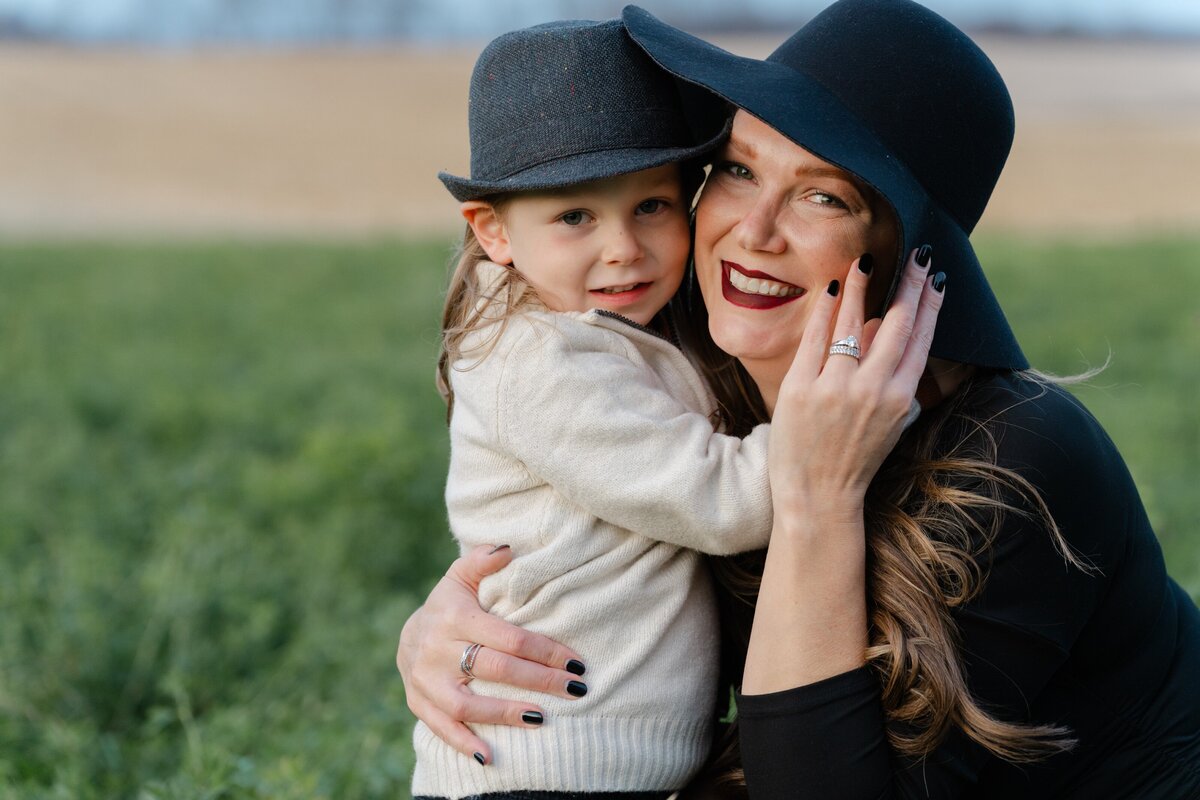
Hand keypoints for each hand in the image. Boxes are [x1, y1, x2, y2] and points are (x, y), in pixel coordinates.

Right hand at [396, 544, 585, 763]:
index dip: (544, 651)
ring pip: (467, 703)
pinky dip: (464, 743)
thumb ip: (482, 561)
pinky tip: (490, 757)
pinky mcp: (418, 703)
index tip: (576, 662)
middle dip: (539, 680)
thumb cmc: (449, 605)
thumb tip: (509, 549)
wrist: (407, 634)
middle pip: (495, 669)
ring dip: (505, 713)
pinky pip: (441, 727)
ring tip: (541, 718)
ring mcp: (424, 680)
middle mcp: (437, 649)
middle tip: (575, 689)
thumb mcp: (460, 578)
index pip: (508, 637)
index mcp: (454, 617)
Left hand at [769, 247, 944, 519]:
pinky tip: (833, 289)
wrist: (818, 497)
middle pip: (897, 323)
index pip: (921, 339)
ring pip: (854, 324)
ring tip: (865, 262)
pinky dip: (826, 311)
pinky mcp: (801, 388)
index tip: (936, 276)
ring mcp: (836, 388)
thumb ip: (894, 378)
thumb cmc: (854, 460)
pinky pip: (816, 338)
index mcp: (901, 399)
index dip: (930, 304)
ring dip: (862, 288)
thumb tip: (886, 327)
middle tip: (918, 253)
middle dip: (909, 285)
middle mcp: (873, 389)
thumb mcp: (889, 422)